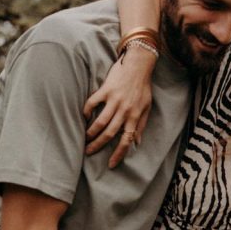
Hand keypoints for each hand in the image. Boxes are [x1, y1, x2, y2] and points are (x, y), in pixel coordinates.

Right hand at [83, 45, 156, 167]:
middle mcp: (125, 110)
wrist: (139, 64)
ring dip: (91, 133)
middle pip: (109, 134)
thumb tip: (137, 142)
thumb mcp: (147, 107)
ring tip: (84, 139)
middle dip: (98, 146)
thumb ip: (141, 125)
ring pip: (100, 122)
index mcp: (135, 116)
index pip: (126, 140)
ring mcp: (114, 100)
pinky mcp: (105, 90)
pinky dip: (86, 111)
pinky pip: (92, 103)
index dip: (119, 154)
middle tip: (88, 152)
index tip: (111, 165)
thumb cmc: (143, 87)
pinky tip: (83, 116)